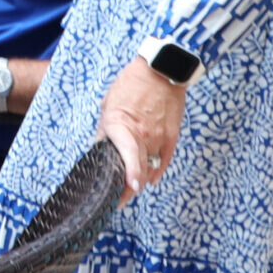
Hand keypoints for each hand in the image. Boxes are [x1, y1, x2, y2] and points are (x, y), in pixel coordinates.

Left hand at [98, 58, 186, 198]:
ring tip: (127, 191)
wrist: (162, 72)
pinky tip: (147, 179)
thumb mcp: (109, 106)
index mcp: (122, 124)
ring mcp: (159, 137)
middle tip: (116, 201)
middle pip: (136, 168)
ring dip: (138, 179)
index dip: (128, 174)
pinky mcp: (172, 137)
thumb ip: (106, 131)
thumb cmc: (131, 86)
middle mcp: (142, 134)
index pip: (127, 154)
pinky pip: (163, 161)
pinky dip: (155, 171)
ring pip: (148, 166)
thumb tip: (100, 150)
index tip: (128, 189)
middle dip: (126, 188)